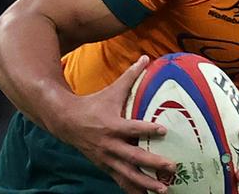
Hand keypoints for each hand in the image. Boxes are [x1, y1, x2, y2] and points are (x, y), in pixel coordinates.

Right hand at [52, 55, 175, 193]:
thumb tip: (146, 57)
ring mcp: (106, 159)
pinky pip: (120, 180)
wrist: (66, 122)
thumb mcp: (112, 89)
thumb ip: (130, 75)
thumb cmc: (94, 104)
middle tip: (172, 167)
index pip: (133, 128)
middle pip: (134, 157)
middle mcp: (110, 145)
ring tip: (163, 190)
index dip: (148, 130)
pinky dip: (133, 189)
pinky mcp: (105, 167)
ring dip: (146, 183)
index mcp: (112, 125)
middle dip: (153, 164)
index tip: (164, 131)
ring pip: (128, 175)